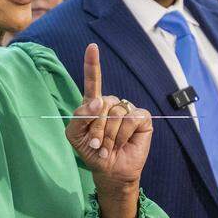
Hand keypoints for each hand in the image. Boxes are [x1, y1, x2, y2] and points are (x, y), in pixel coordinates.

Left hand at [64, 44, 151, 217]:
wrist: (109, 169)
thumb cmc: (91, 151)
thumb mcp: (74, 135)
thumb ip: (80, 116)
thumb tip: (99, 101)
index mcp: (93, 103)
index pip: (93, 81)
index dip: (92, 64)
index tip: (92, 47)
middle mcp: (111, 103)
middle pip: (103, 103)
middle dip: (97, 127)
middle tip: (97, 143)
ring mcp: (128, 109)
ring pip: (117, 113)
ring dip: (109, 134)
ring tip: (108, 145)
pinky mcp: (142, 118)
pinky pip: (132, 118)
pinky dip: (124, 133)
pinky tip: (123, 142)